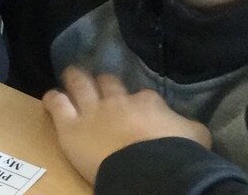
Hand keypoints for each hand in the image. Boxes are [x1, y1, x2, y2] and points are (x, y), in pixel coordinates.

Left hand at [43, 67, 211, 182]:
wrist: (151, 170)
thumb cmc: (177, 155)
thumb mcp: (196, 136)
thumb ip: (188, 126)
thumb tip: (188, 126)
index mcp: (147, 102)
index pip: (142, 96)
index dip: (139, 101)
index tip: (139, 109)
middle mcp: (116, 100)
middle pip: (106, 82)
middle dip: (103, 82)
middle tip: (100, 85)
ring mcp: (91, 111)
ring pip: (78, 84)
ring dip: (75, 79)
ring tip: (71, 76)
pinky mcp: (71, 126)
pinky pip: (57, 104)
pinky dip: (53, 99)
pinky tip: (51, 99)